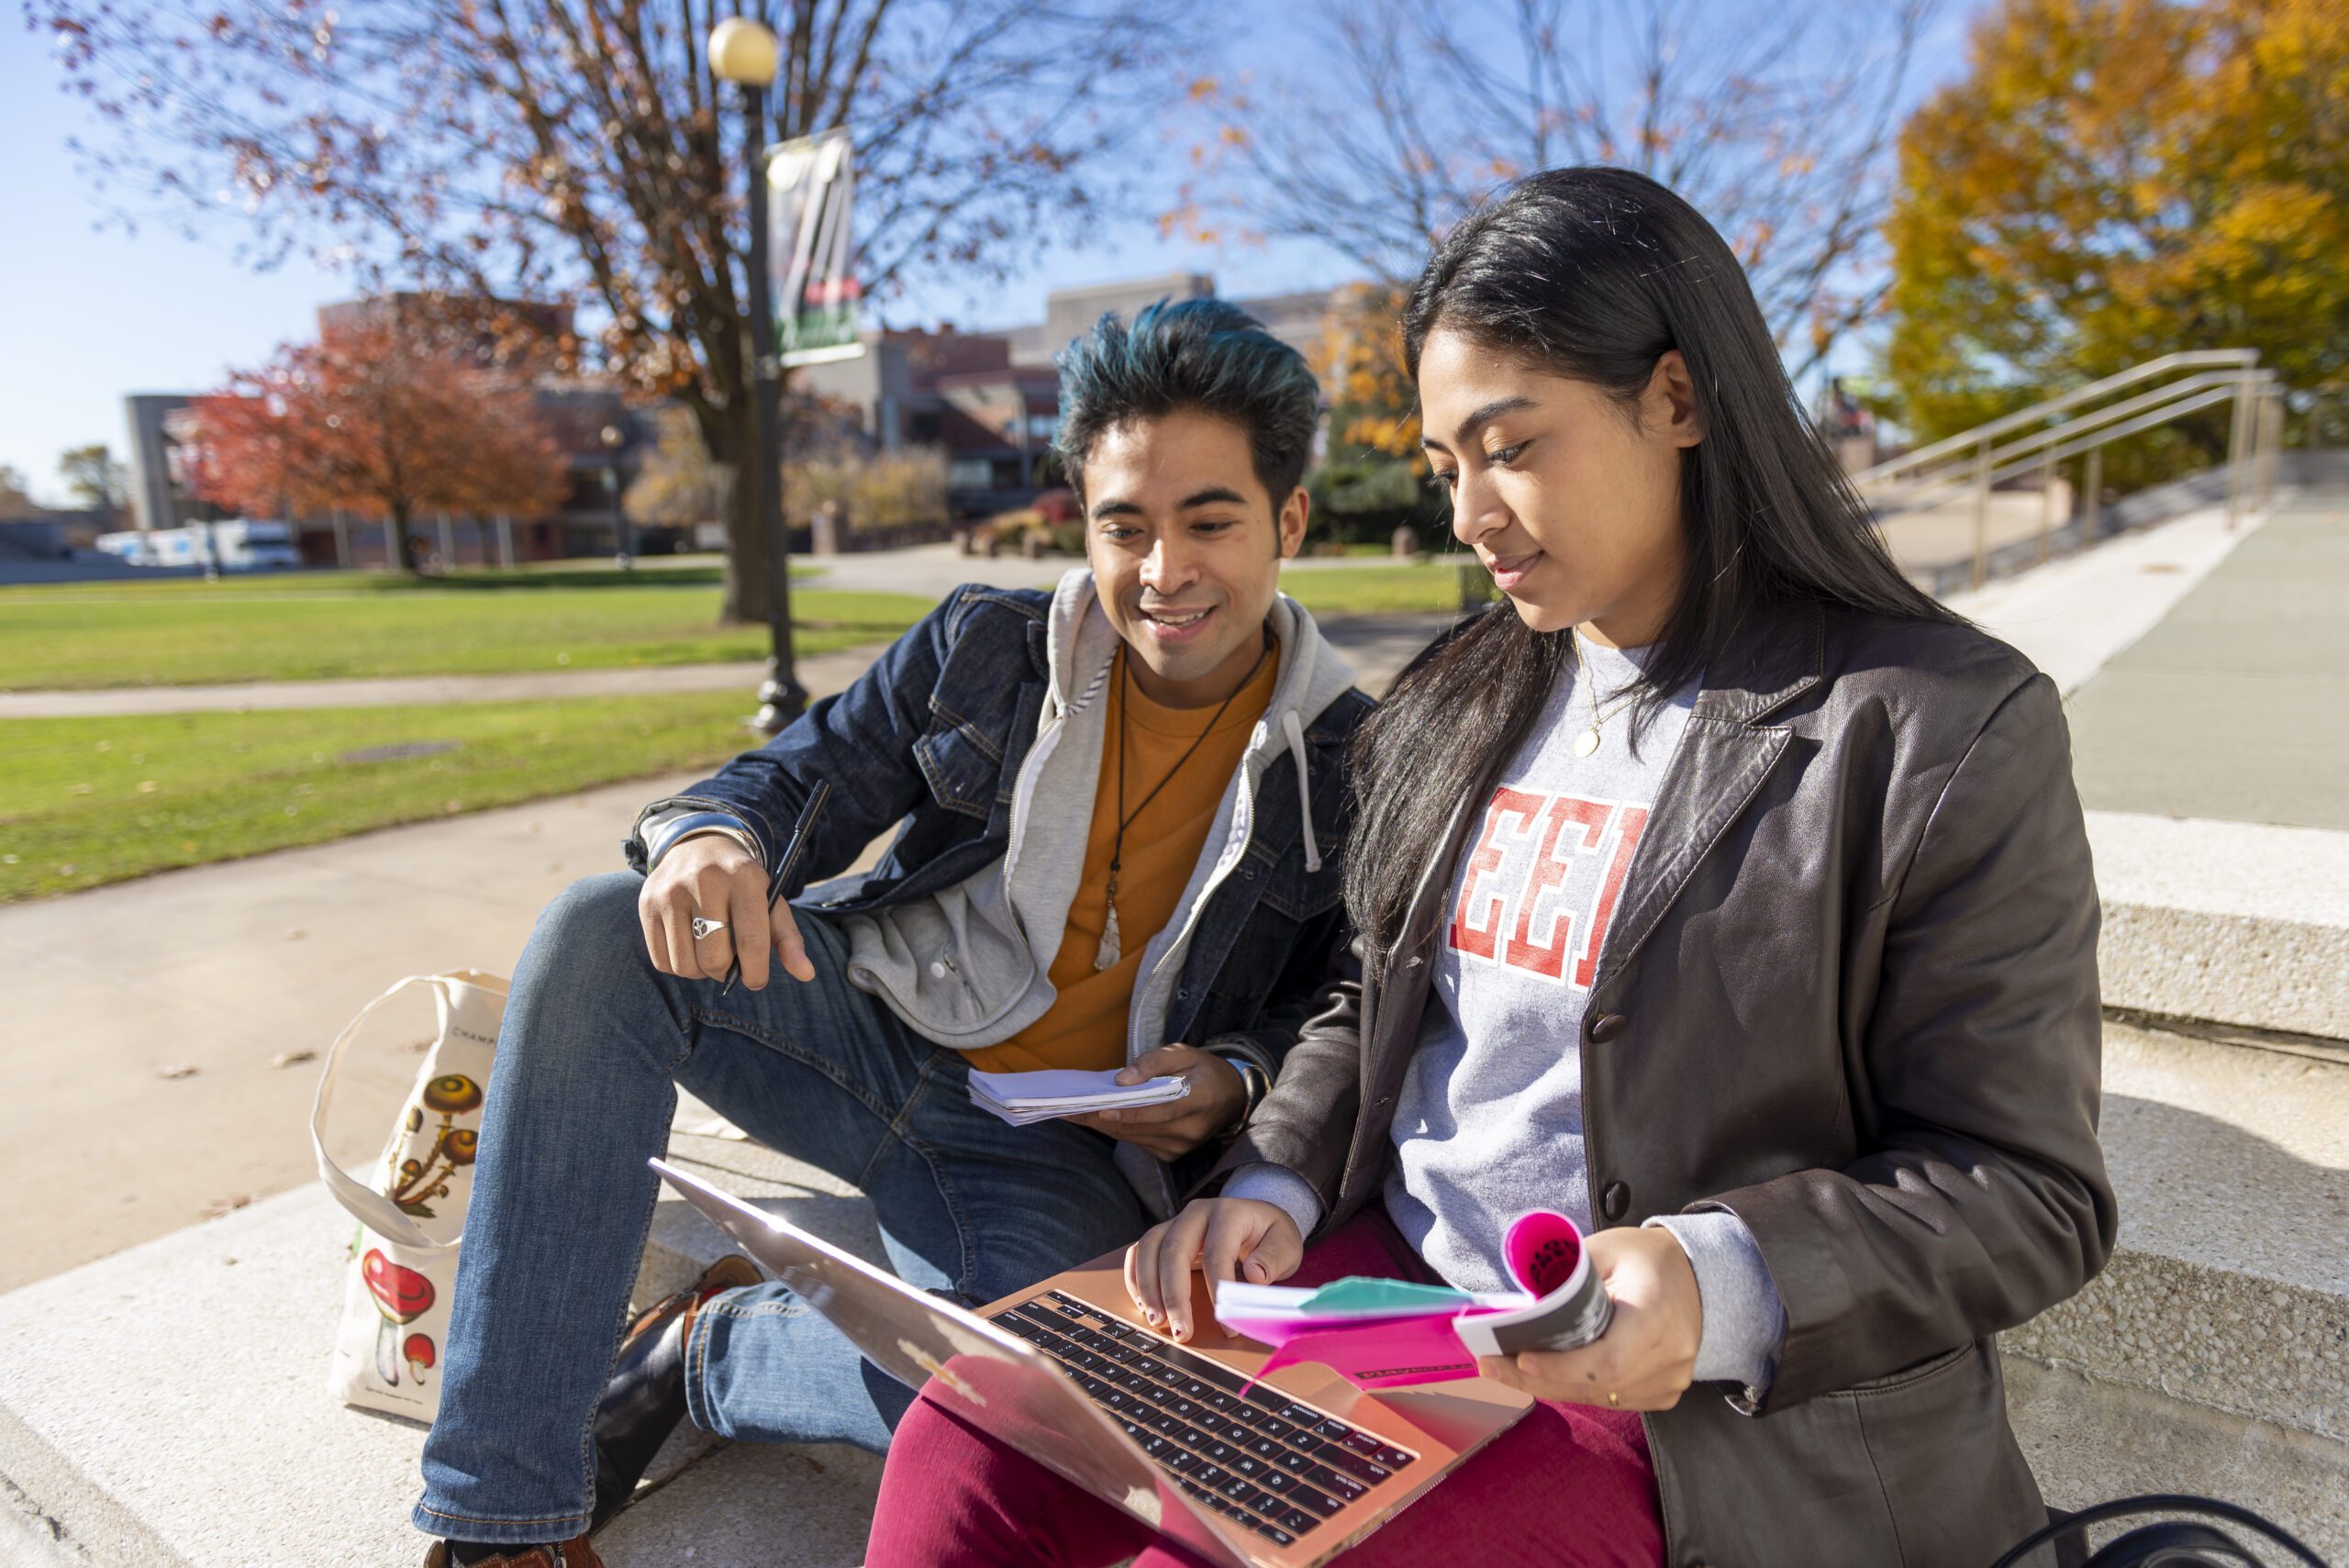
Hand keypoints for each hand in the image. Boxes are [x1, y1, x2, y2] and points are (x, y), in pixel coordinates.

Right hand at [637, 834, 813, 988]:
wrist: (700, 844)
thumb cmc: (742, 883)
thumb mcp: (769, 901)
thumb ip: (788, 939)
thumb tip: (806, 974)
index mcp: (744, 878)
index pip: (751, 940)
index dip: (756, 972)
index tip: (756, 980)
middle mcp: (704, 881)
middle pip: (714, 958)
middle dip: (725, 972)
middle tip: (730, 963)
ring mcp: (671, 891)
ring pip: (685, 965)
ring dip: (701, 972)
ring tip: (710, 953)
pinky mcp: (647, 902)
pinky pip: (661, 960)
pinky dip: (678, 965)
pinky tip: (689, 948)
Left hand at [1063, 1044, 1245, 1159]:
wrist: (1231, 1098)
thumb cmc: (1204, 1070)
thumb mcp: (1184, 1053)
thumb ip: (1154, 1062)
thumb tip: (1121, 1081)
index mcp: (1200, 1100)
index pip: (1159, 1110)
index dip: (1128, 1111)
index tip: (1098, 1107)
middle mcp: (1190, 1130)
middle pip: (1139, 1127)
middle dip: (1101, 1118)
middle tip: (1068, 1110)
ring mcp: (1181, 1147)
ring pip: (1133, 1137)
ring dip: (1104, 1125)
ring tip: (1073, 1114)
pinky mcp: (1172, 1155)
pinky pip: (1138, 1142)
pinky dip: (1118, 1130)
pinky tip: (1097, 1118)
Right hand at [1124, 1197, 1302, 1341]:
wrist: (1256, 1217)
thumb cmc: (1270, 1235)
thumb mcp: (1285, 1243)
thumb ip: (1273, 1259)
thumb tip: (1255, 1276)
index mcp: (1229, 1213)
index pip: (1217, 1253)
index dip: (1218, 1291)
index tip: (1225, 1325)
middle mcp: (1197, 1212)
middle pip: (1174, 1250)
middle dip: (1174, 1295)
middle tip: (1180, 1332)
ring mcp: (1176, 1222)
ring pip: (1149, 1248)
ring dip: (1148, 1288)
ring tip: (1157, 1321)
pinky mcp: (1164, 1234)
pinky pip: (1139, 1251)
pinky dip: (1136, 1278)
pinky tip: (1143, 1305)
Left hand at [1475, 1226, 1701, 1411]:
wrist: (1699, 1278)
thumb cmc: (1646, 1259)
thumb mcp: (1604, 1249)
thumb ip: (1565, 1276)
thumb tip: (1519, 1305)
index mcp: (1656, 1315)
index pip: (1606, 1359)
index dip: (1560, 1367)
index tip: (1519, 1357)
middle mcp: (1669, 1355)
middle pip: (1595, 1385)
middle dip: (1537, 1379)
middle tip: (1491, 1366)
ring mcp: (1670, 1379)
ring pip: (1599, 1397)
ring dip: (1551, 1386)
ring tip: (1506, 1368)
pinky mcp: (1664, 1393)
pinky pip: (1611, 1399)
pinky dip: (1577, 1388)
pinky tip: (1546, 1374)